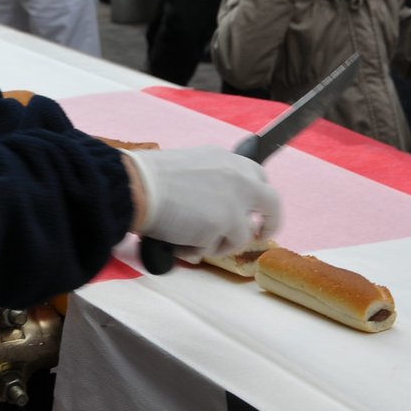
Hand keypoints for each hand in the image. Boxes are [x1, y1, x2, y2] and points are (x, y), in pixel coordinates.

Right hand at [123, 146, 281, 260]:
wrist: (139, 185)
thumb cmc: (151, 177)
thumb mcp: (192, 167)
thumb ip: (214, 180)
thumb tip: (216, 204)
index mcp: (229, 160)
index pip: (258, 177)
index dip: (257, 199)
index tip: (254, 212)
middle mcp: (240, 178)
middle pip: (272, 204)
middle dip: (269, 223)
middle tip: (258, 235)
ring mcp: (236, 203)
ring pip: (242, 235)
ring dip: (218, 242)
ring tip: (188, 237)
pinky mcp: (226, 224)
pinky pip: (217, 249)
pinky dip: (199, 249)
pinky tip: (180, 240)